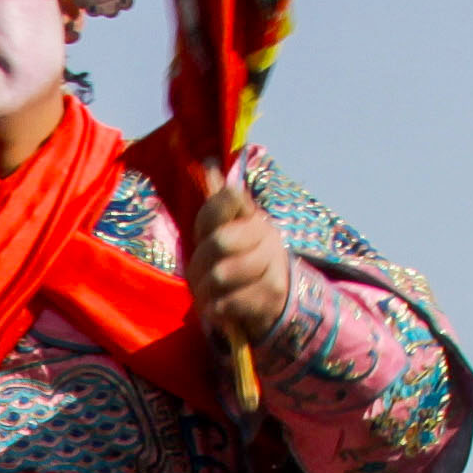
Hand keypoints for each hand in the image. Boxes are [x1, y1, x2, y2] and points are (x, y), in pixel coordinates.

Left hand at [186, 176, 296, 351]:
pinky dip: (217, 309)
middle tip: (199, 274)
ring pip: (222, 274)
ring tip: (208, 292)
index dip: (208, 219)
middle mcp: (265, 231)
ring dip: (205, 290)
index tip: (205, 236)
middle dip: (199, 264)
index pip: (227, 198)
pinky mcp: (273, 293)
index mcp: (248, 213)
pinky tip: (220, 307)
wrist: (269, 300)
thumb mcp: (220, 232)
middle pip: (218, 241)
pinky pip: (230, 301)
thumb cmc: (232, 262)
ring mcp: (272, 261)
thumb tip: (208, 163)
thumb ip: (216, 204)